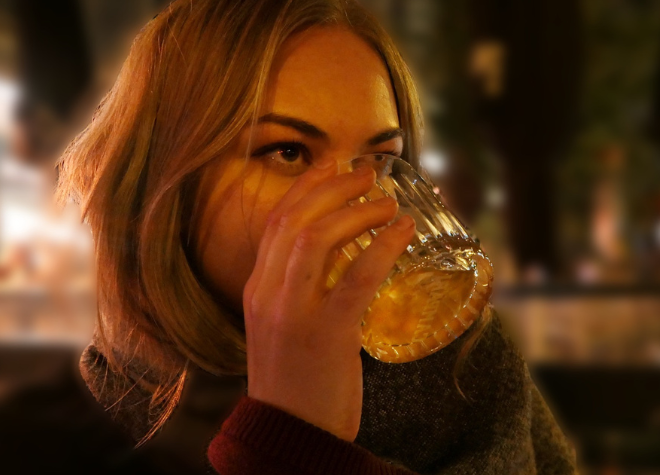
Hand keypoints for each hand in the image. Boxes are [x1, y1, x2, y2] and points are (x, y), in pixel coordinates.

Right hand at [243, 162, 415, 440]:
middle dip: (333, 187)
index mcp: (256, 289)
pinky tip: (403, 232)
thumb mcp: (281, 327)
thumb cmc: (295, 382)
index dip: (305, 187)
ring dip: (357, 212)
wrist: (289, 435)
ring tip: (388, 202)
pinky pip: (356, 277)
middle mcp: (267, 294)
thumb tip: (340, 258)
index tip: (333, 165)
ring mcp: (292, 313)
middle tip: (367, 174)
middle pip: (295, 220)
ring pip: (317, 239)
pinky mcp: (326, 334)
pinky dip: (382, 247)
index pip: (275, 223)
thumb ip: (298, 291)